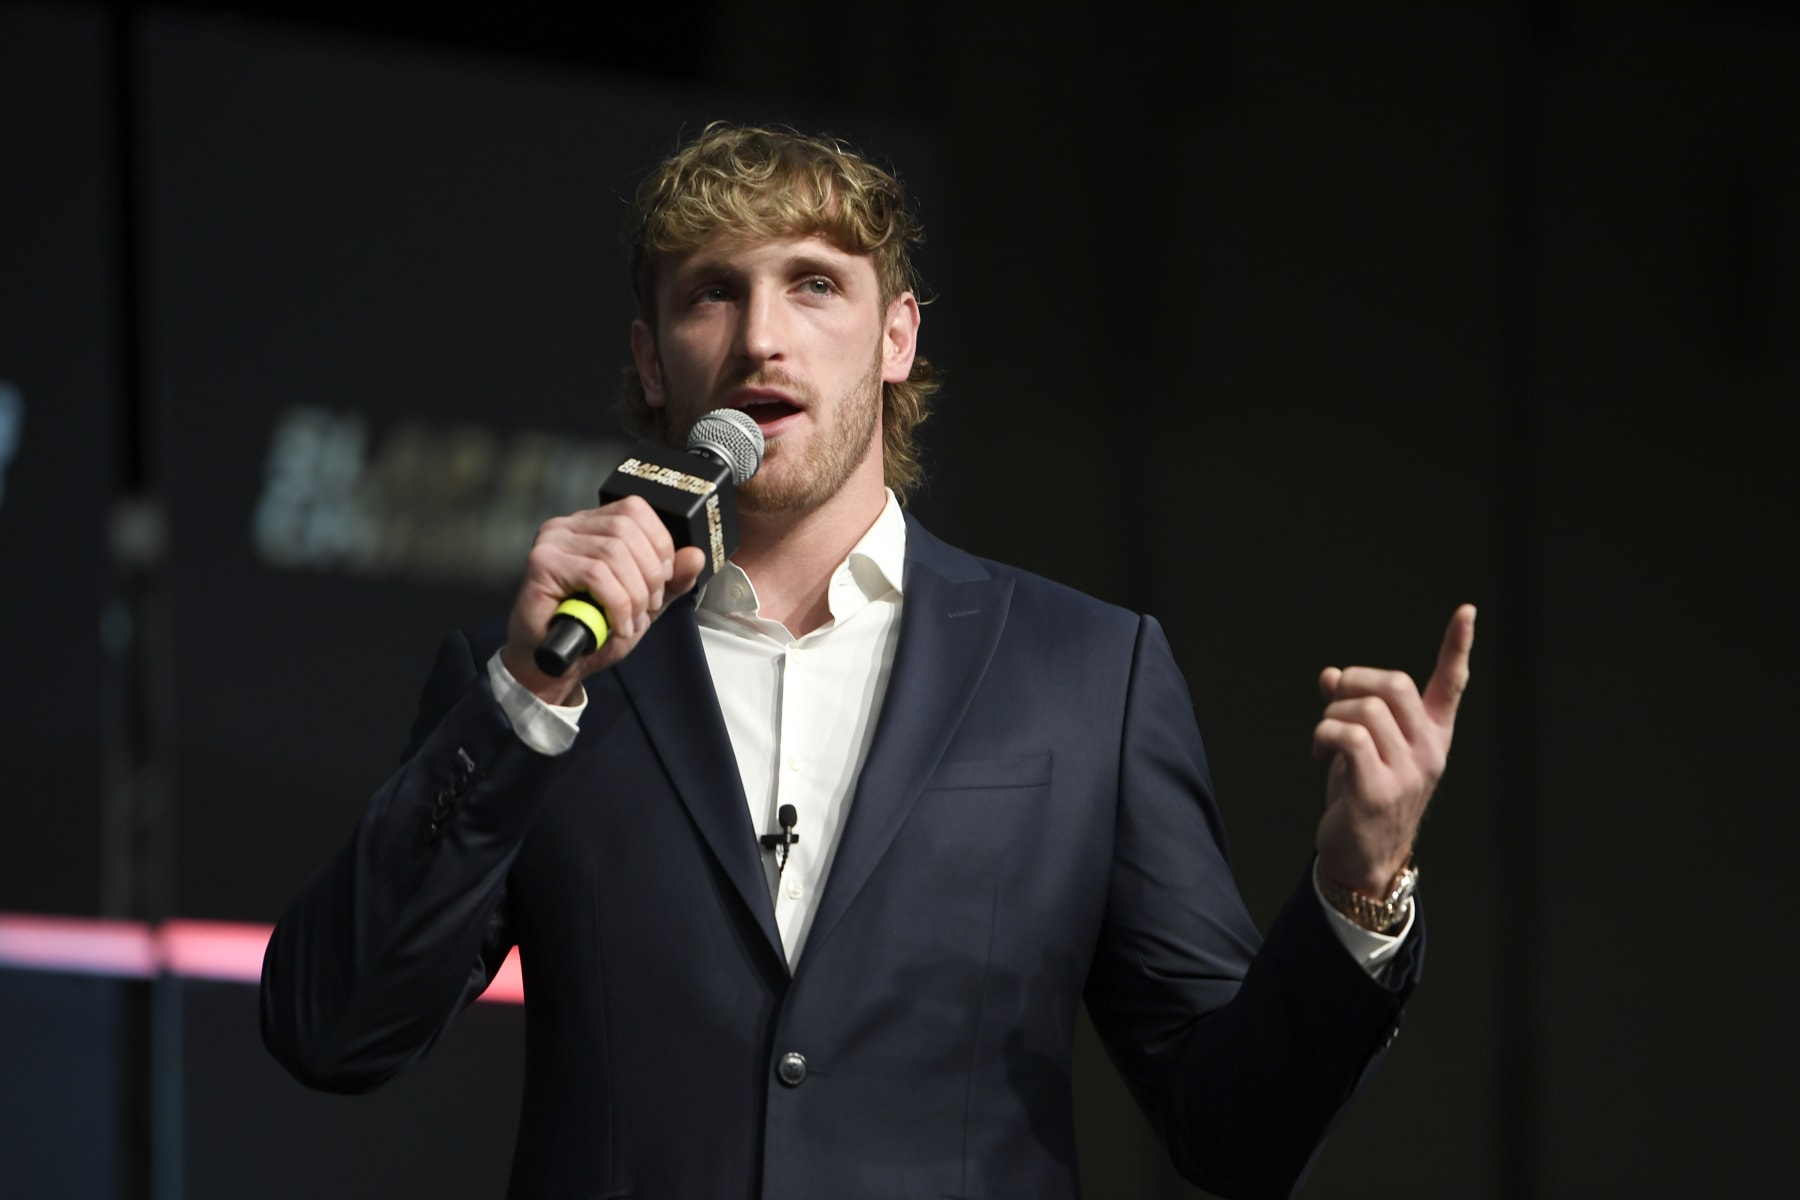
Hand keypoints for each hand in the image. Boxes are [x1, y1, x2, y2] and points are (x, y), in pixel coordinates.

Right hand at [500, 496, 705, 704]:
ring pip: (613, 553)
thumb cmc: (593, 631)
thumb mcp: (644, 604)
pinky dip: (617, 604)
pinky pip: (595, 574)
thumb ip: (670, 581)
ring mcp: (553, 541)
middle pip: (627, 529)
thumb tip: (695, 555)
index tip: (664, 579)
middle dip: (650, 574)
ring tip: (632, 620)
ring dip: (634, 594)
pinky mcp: (542, 563)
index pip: (635, 509)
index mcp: (593, 525)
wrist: (556, 664)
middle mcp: (569, 525)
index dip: (659, 544)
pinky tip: (618, 625)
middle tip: (648, 606)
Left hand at [1312, 604, 1474, 897]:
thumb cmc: (1361, 797)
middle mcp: (1429, 751)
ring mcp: (1408, 772)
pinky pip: (1347, 736)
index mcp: (1432, 736)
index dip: (1458, 646)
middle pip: (1395, 685)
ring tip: (1323, 742)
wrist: (1362, 859)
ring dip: (1331, 715)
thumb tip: (1329, 673)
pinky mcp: (1378, 790)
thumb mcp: (1361, 747)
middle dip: (1353, 682)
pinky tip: (1319, 755)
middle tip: (1333, 703)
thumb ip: (1351, 709)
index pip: (1451, 684)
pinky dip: (1324, 735)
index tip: (1466, 610)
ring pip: (1365, 709)